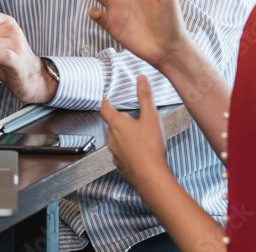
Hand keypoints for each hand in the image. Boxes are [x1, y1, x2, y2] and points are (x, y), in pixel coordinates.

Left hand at [101, 75, 168, 189]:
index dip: (105, 104)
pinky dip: (130, 154)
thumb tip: (141, 79)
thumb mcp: (151, 117)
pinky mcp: (121, 167)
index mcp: (118, 124)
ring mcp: (115, 154)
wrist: (151, 177)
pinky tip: (140, 156)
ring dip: (125, 139)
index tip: (105, 101)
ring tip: (138, 138)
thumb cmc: (150, 148)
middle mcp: (113, 139)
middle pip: (112, 127)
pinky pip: (123, 157)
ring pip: (117, 142)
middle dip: (119, 123)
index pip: (105, 110)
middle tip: (129, 120)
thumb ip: (145, 96)